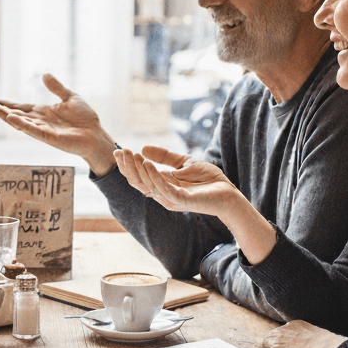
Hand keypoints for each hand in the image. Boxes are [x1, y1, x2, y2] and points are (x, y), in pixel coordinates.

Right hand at [0, 73, 116, 174]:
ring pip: (21, 122)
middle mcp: (40, 121)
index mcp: (43, 112)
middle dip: (1, 110)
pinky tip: (13, 119)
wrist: (96, 135)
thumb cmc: (86, 119)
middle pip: (16, 114)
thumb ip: (57, 87)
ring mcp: (43, 130)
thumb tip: (44, 74)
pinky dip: (23, 125)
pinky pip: (34, 130)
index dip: (6, 104)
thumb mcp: (70, 97)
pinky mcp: (50, 138)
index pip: (20, 107)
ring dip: (7, 117)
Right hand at [114, 145, 241, 217]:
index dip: (127, 165)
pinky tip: (147, 163)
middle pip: (138, 183)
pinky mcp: (182, 200)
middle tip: (120, 151)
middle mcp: (162, 194)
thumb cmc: (208, 180)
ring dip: (138, 169)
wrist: (229, 192)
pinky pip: (164, 189)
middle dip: (127, 167)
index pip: (138, 177)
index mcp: (161, 186)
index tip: (118, 150)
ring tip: (132, 154)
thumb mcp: (183, 162)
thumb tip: (143, 147)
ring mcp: (171, 199)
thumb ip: (165, 156)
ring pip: (147, 186)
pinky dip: (154, 176)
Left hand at [250, 321, 347, 347]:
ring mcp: (277, 343)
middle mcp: (284, 332)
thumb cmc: (328, 347)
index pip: (284, 331)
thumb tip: (320, 347)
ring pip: (266, 344)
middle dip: (273, 343)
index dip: (284, 339)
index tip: (286, 344)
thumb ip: (314, 340)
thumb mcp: (320, 338)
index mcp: (296, 325)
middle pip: (272, 336)